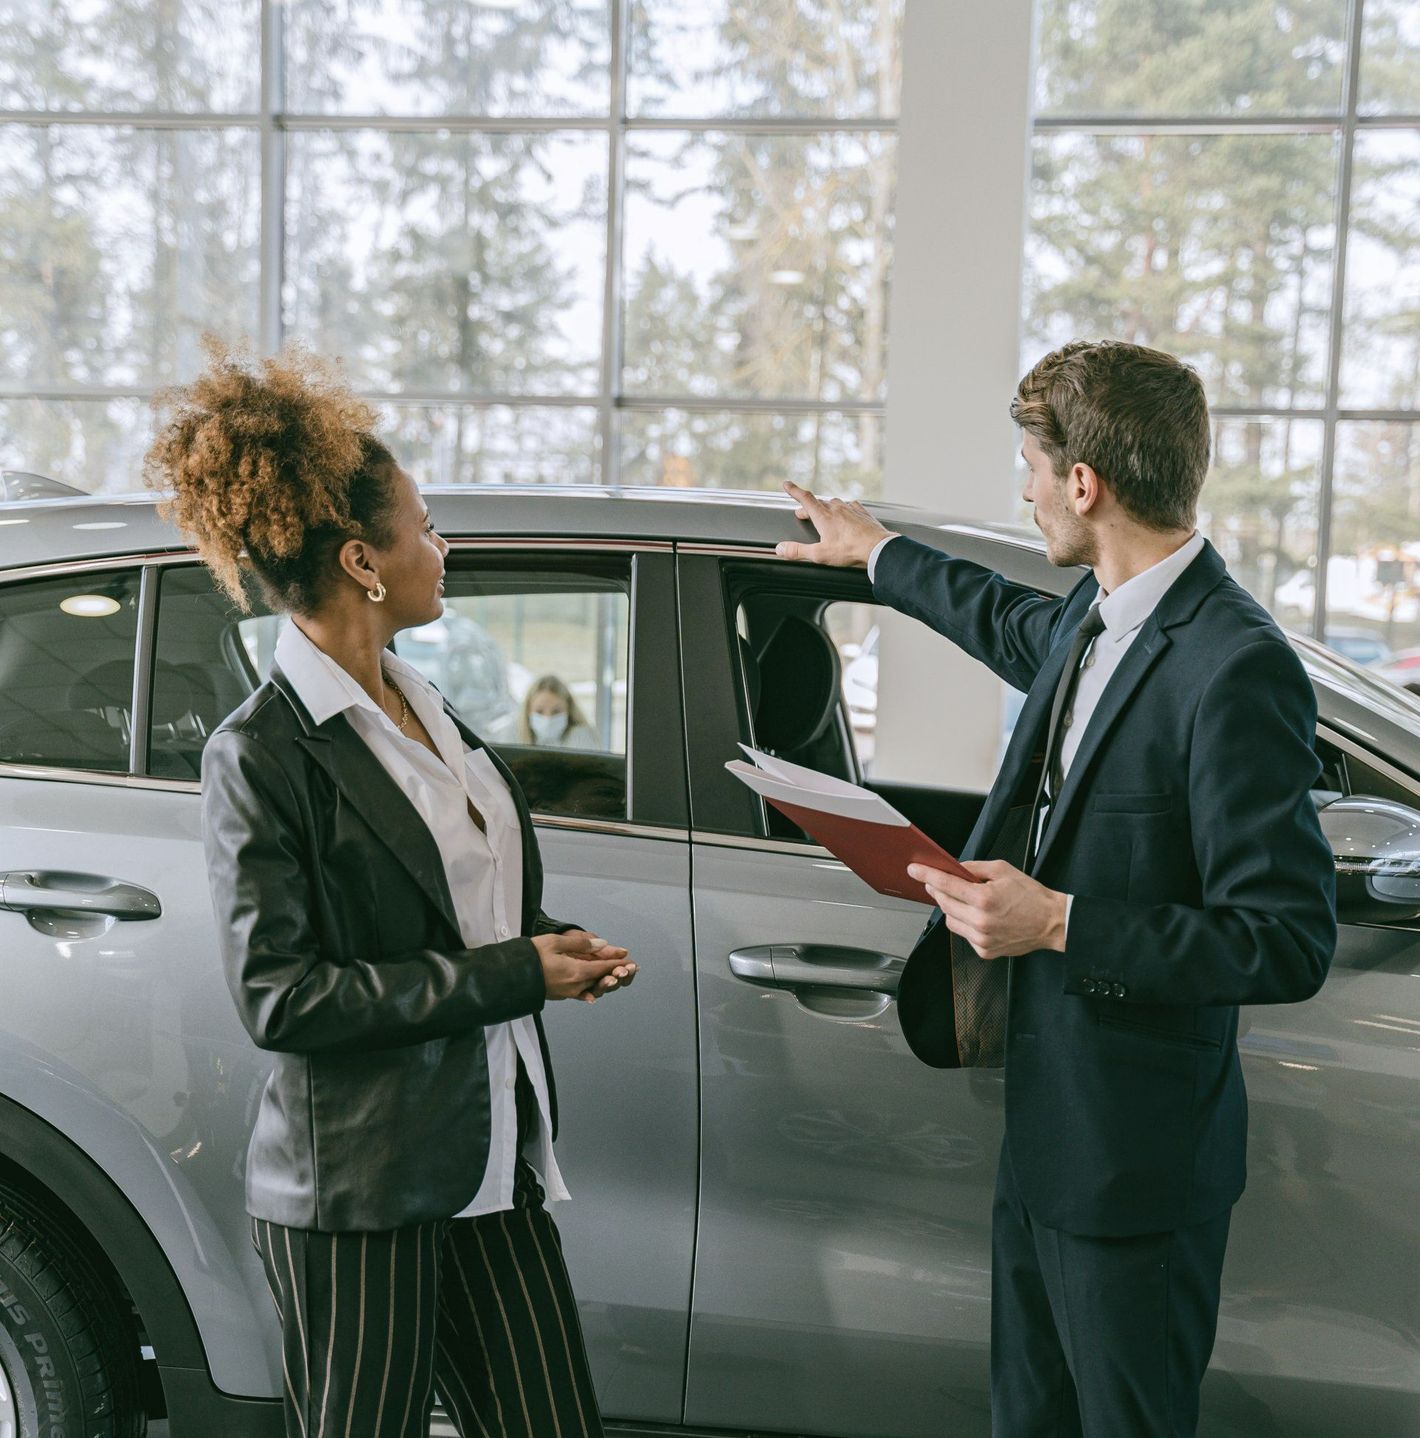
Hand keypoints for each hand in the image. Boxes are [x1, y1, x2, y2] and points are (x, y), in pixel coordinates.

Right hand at [533, 930, 635, 1002]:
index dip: (617, 961)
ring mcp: (567, 992)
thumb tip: (602, 945)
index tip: (629, 959)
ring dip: (606, 981)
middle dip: (616, 973)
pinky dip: (589, 991)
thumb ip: (580, 943)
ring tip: (617, 976)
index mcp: (575, 971)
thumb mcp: (555, 942)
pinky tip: (592, 995)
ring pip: (593, 987)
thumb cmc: (530, 957)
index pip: (603, 966)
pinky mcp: (560, 995)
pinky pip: (580, 994)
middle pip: (602, 979)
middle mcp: (575, 985)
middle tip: (630, 968)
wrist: (509, 976)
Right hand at [775, 481, 892, 567]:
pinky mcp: (862, 513)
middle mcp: (836, 508)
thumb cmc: (850, 550)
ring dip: (826, 507)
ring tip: (824, 514)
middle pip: (818, 503)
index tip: (787, 484)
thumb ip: (798, 551)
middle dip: (808, 507)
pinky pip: (850, 506)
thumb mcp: (819, 554)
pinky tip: (847, 512)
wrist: (877, 547)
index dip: (794, 490)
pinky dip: (844, 509)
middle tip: (802, 512)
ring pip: (834, 503)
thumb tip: (781, 548)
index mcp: (823, 516)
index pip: (805, 498)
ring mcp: (850, 509)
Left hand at [907, 860, 1068, 960]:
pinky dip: (964, 923)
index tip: (914, 870)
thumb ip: (974, 868)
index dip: (927, 875)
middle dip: (938, 890)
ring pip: (950, 921)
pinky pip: (963, 934)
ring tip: (965, 900)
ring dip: (951, 908)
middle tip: (936, 882)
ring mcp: (981, 939)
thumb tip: (954, 868)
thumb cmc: (1031, 896)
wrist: (1051, 922)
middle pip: (944, 903)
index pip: (946, 885)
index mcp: (984, 899)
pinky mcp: (985, 951)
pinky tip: (977, 916)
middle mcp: (980, 921)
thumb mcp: (1003, 870)